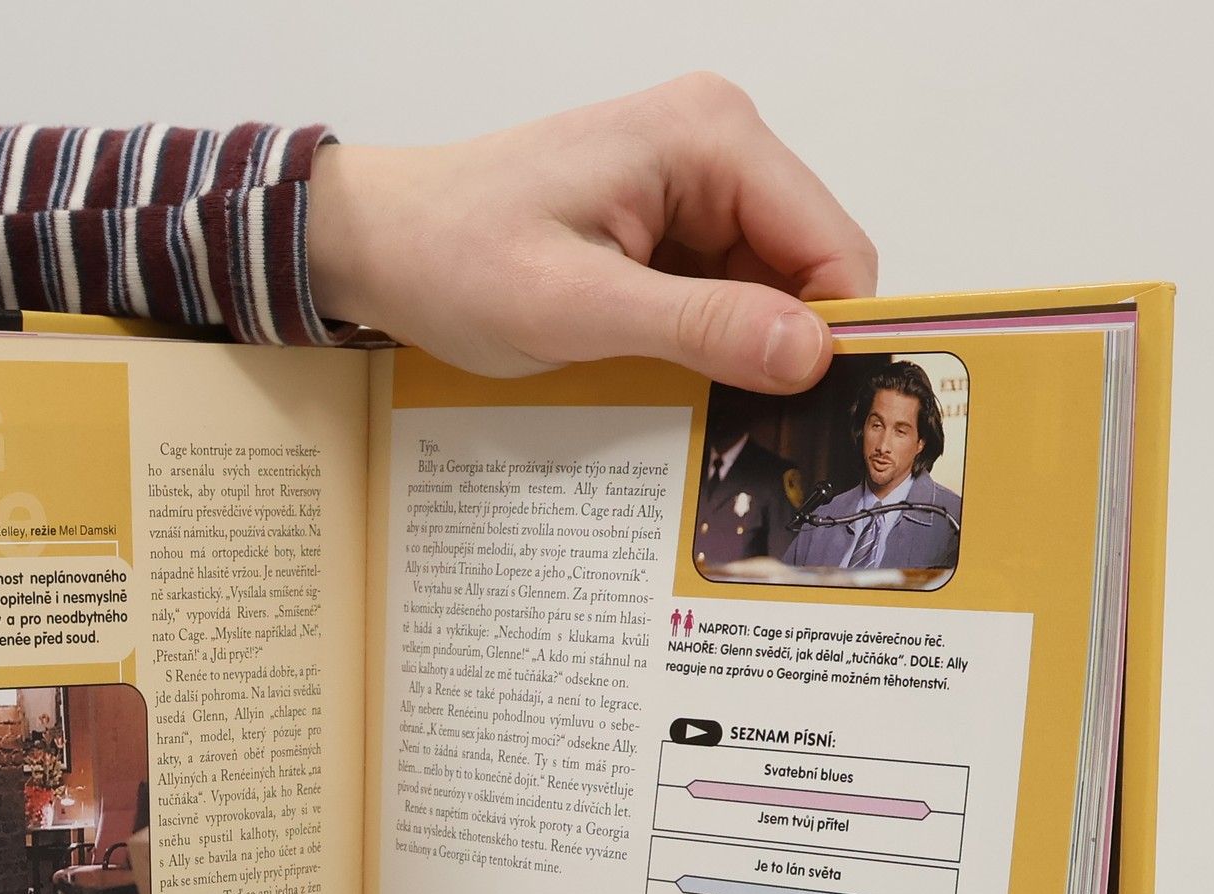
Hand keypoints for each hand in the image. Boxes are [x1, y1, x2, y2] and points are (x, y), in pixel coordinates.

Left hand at [307, 74, 874, 389]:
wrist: (379, 242)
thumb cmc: (454, 257)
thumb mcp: (575, 306)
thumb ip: (698, 325)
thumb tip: (809, 352)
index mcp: (711, 138)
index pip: (832, 247)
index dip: (834, 339)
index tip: (812, 423)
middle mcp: (717, 146)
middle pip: (807, 270)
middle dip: (784, 353)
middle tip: (743, 436)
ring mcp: (692, 185)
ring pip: (767, 293)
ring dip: (740, 357)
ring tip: (690, 411)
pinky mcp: (665, 225)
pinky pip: (719, 295)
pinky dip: (706, 348)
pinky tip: (668, 384)